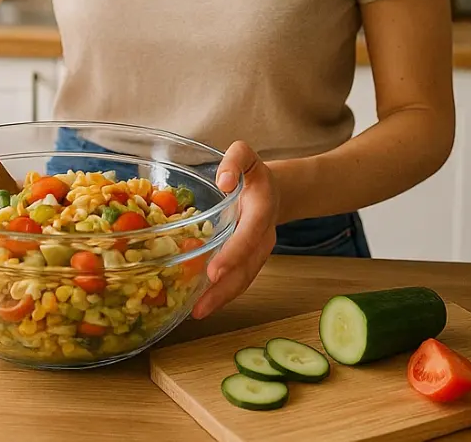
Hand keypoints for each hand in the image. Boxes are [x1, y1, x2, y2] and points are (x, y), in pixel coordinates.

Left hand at [192, 140, 278, 319]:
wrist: (274, 191)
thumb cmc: (253, 174)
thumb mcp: (247, 156)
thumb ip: (236, 160)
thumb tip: (224, 180)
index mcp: (261, 211)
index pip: (249, 235)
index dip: (233, 254)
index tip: (214, 271)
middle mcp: (263, 236)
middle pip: (247, 267)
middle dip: (225, 288)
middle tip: (200, 306)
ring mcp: (257, 253)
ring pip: (243, 279)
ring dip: (221, 298)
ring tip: (196, 313)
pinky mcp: (249, 262)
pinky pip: (238, 280)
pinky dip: (221, 295)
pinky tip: (200, 306)